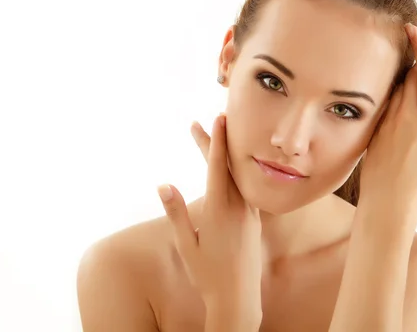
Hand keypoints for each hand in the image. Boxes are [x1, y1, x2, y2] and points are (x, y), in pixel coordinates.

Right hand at [157, 115, 262, 312]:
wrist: (239, 299)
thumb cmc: (208, 275)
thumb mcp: (187, 245)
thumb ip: (176, 213)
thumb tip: (163, 185)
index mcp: (220, 210)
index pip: (219, 167)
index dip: (218, 141)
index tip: (219, 119)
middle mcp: (239, 207)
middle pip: (229, 165)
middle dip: (220, 140)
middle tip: (213, 118)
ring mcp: (250, 213)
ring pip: (240, 176)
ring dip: (229, 156)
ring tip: (219, 137)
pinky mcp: (254, 220)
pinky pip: (246, 188)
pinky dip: (237, 173)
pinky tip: (231, 168)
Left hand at [359, 23, 416, 217]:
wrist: (386, 206)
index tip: (414, 29)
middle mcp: (405, 116)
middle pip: (410, 76)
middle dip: (415, 58)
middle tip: (416, 41)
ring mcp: (387, 123)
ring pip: (395, 87)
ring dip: (403, 74)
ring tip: (409, 64)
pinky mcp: (375, 131)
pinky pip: (384, 103)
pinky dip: (391, 91)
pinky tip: (394, 92)